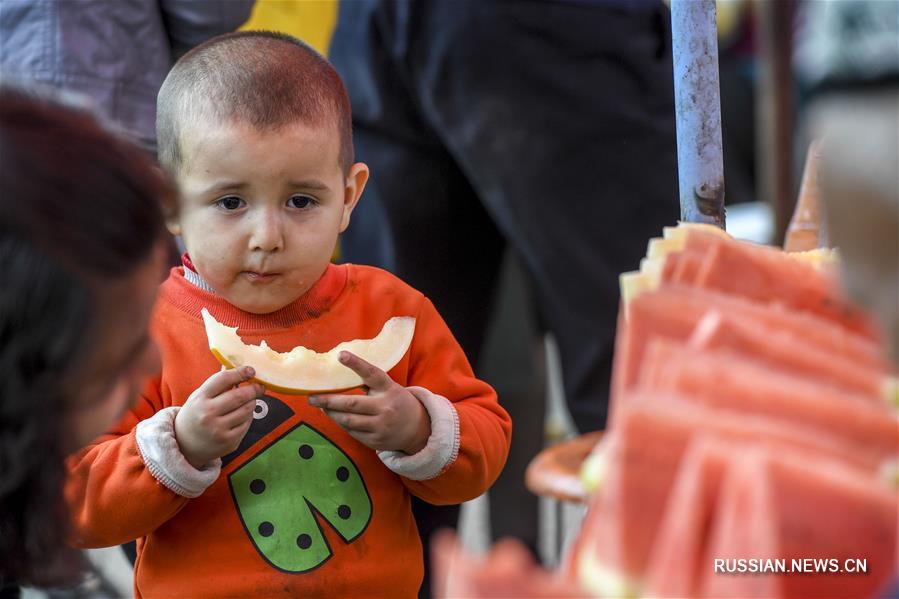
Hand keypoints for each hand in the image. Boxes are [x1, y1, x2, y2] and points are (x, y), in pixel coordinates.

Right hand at [174, 366, 262, 468]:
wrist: (185, 445)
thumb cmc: (196, 414)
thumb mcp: (200, 396)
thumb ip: (218, 383)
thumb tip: (240, 367)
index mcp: (200, 398)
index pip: (223, 379)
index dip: (240, 372)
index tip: (250, 370)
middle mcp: (208, 414)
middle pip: (239, 396)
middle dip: (253, 389)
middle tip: (259, 386)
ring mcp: (218, 429)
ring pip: (247, 410)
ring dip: (251, 403)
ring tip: (248, 401)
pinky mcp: (229, 442)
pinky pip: (247, 424)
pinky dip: (248, 417)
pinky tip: (242, 415)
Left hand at [308, 351, 429, 453]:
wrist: (417, 428)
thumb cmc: (395, 402)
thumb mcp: (388, 388)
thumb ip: (368, 382)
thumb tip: (338, 370)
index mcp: (389, 388)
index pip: (372, 374)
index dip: (356, 364)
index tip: (341, 355)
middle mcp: (386, 407)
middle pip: (351, 404)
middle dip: (328, 401)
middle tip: (311, 397)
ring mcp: (381, 426)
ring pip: (348, 420)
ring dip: (331, 413)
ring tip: (320, 406)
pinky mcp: (376, 441)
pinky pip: (352, 432)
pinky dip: (341, 423)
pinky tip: (335, 417)